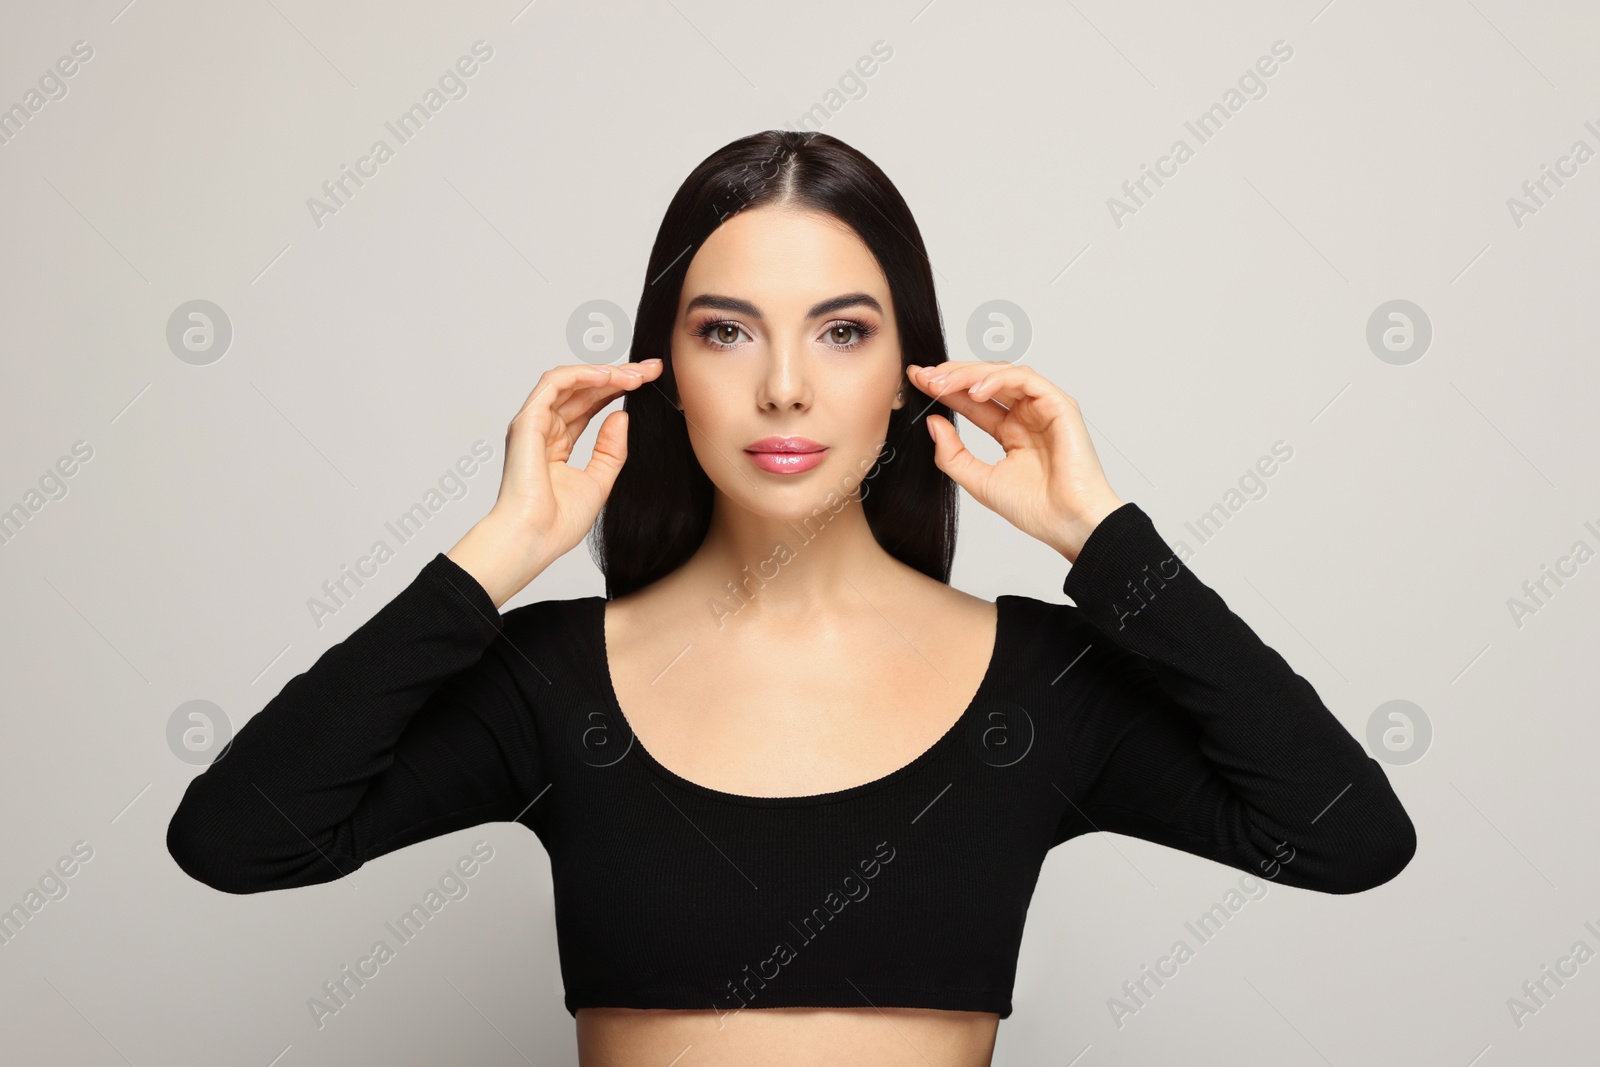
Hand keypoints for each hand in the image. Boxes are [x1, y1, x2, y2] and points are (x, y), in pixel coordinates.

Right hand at [449, 358, 664, 605]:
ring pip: (570, 382)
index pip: (589, 406)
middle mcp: (543, 430)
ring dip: (604, 373)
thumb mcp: (599, 481)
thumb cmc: (557, 523)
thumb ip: (610, 449)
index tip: (650, 382)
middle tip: (651, 369)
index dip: (618, 390)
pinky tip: (609, 376)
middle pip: (583, 391)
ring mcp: (533, 424)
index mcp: (556, 444)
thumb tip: (621, 415)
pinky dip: (582, 374)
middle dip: (619, 376)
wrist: (534, 539)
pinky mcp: (527, 421)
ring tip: (636, 374)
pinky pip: (554, 384)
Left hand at [908, 361, 1124, 562]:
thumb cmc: (1034, 508)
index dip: (945, 389)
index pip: (974, 401)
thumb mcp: (979, 480)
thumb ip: (953, 454)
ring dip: (970, 374)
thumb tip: (933, 422)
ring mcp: (1044, 408)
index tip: (917, 381)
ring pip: (1004, 374)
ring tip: (942, 384)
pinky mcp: (1059, 405)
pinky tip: (974, 392)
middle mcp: (1027, 415)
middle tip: (924, 376)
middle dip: (952, 375)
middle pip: (986, 382)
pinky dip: (998, 380)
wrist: (1067, 523)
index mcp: (1012, 432)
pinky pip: (1025, 379)